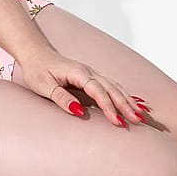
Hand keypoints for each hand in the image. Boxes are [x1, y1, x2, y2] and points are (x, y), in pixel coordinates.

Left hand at [15, 44, 148, 126]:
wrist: (36, 54)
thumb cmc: (37, 70)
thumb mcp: (44, 86)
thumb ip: (62, 97)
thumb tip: (78, 111)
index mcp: (78, 73)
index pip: (98, 91)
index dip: (108, 106)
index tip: (117, 121)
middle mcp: (88, 72)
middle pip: (112, 88)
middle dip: (126, 104)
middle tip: (137, 120)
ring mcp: (91, 74)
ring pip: (114, 87)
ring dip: (127, 100)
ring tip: (140, 115)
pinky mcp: (91, 78)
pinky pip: (111, 86)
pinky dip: (123, 95)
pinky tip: (131, 104)